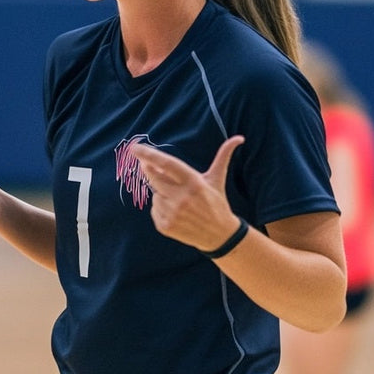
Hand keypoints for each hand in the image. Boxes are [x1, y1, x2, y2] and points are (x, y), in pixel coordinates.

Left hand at [131, 135, 244, 252]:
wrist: (219, 235)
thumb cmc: (217, 202)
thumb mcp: (218, 179)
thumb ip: (223, 156)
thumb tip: (239, 138)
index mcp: (194, 182)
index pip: (167, 164)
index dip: (149, 155)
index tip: (135, 147)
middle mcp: (181, 197)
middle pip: (153, 177)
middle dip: (148, 170)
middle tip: (149, 166)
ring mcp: (172, 213)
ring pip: (155, 194)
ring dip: (162, 193)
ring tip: (179, 200)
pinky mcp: (165, 226)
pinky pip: (154, 209)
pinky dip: (161, 208)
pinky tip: (176, 212)